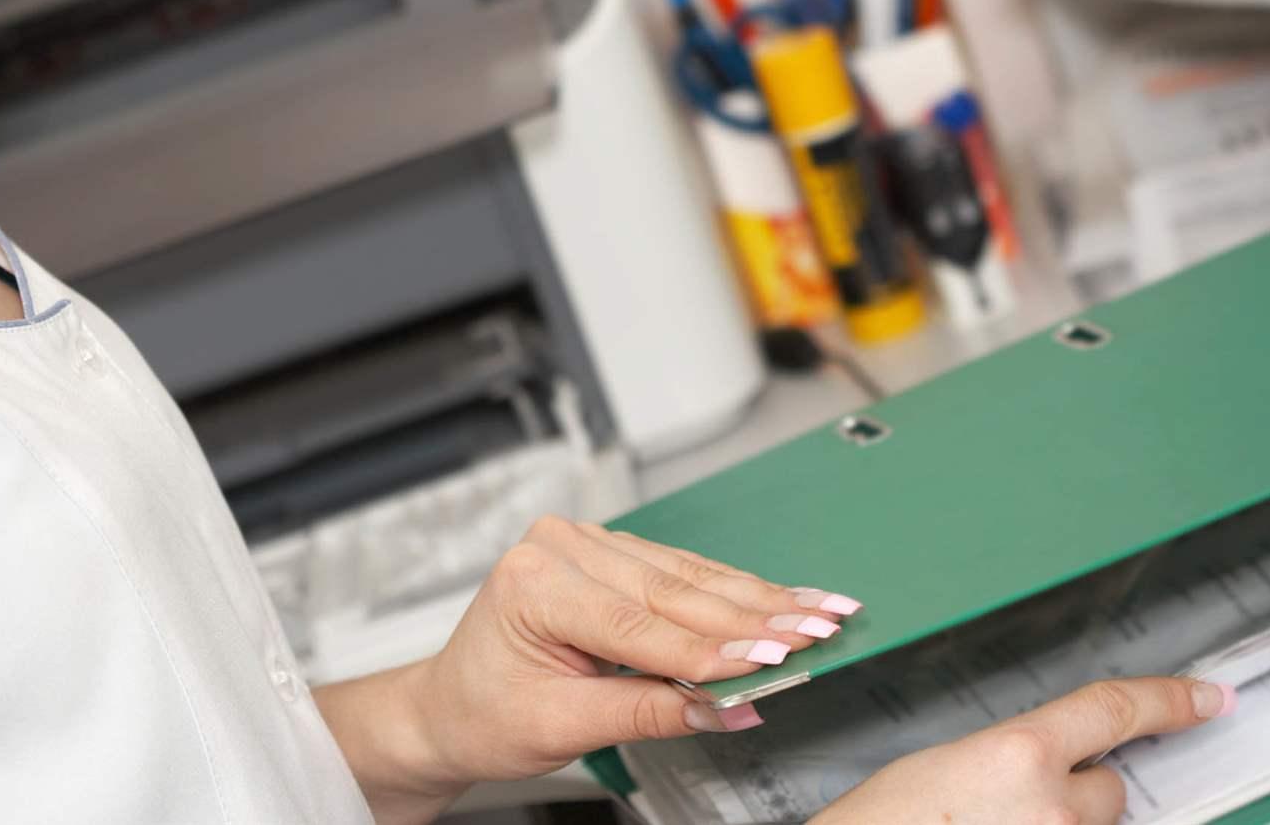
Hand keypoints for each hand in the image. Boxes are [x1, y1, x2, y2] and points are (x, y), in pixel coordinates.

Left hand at [316, 515, 860, 822]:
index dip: (713, 649)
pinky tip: (779, 599)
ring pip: (688, 576)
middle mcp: (560, 549)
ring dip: (758, 599)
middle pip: (674, 590)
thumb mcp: (560, 725)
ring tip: (818, 611)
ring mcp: (585, 544)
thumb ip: (646, 712)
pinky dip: (733, 593)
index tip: (774, 660)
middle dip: (754, 617)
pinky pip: (680, 573)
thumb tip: (724, 707)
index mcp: (535, 583)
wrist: (450, 706)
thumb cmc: (485, 713)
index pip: (640, 624)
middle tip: (819, 630)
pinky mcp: (609, 554)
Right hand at [811, 676, 1236, 824]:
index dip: (1171, 700)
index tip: (1208, 698)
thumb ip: (1010, 757)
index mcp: (1019, 753)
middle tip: (1015, 806)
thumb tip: (1045, 764)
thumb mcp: (944, 766)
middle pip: (1109, 790)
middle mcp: (1053, 807)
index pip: (1116, 710)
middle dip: (1079, 792)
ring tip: (991, 824)